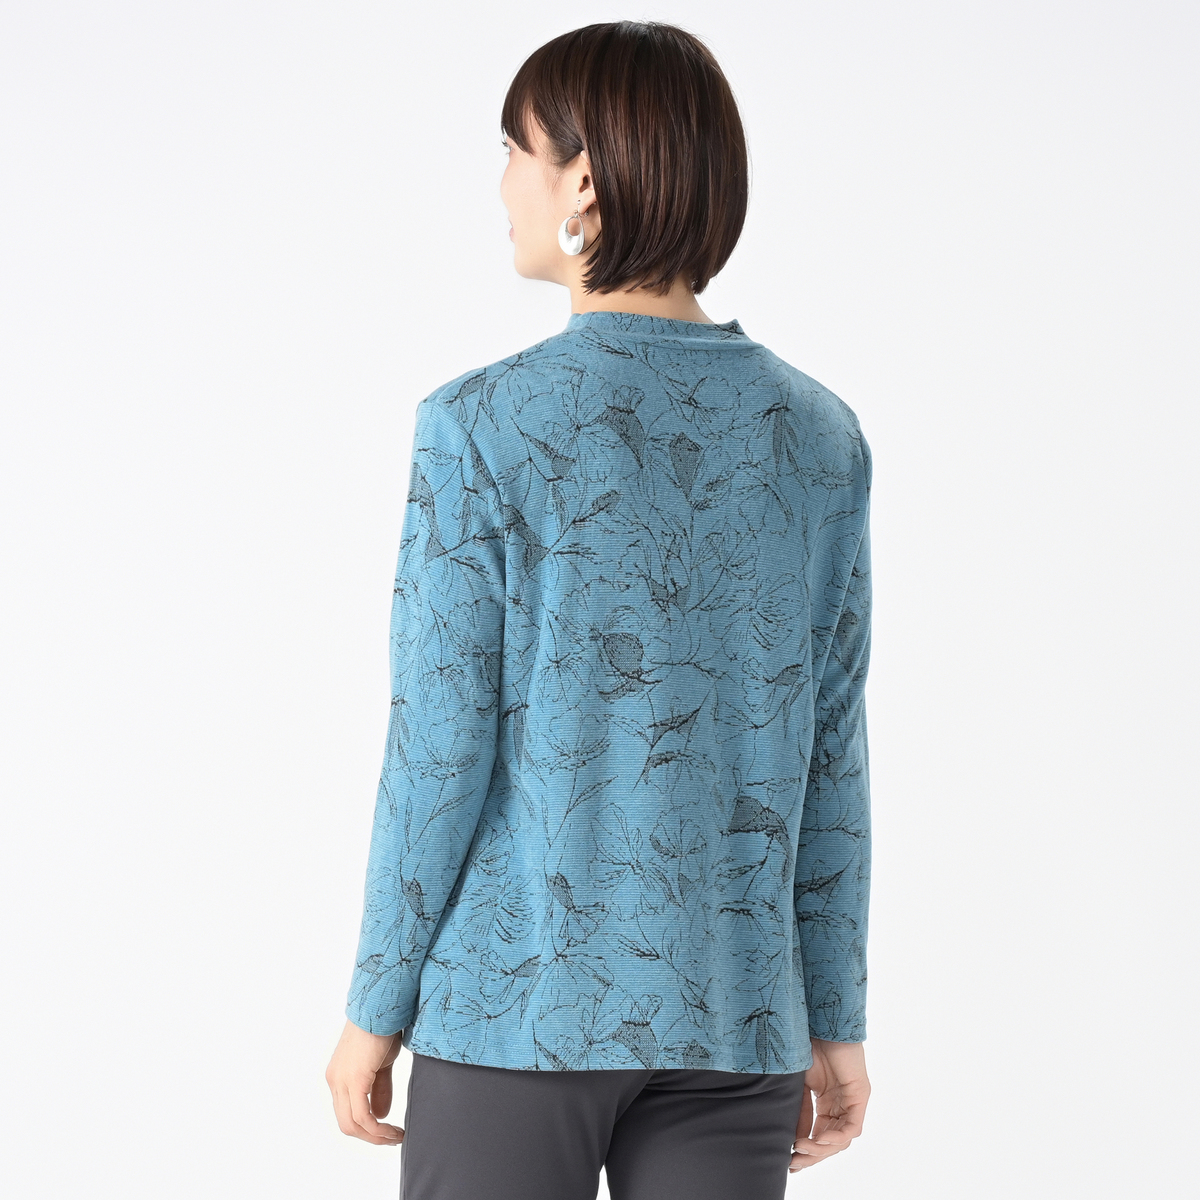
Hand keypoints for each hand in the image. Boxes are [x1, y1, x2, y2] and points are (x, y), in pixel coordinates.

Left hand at [326, 1019, 406, 1145]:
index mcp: (339, 1076)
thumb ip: (379, 1089)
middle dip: (371, 1137)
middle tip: (393, 1139)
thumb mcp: (381, 1064)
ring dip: (376, 1136)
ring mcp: (342, 1081)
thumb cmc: (383, 1028)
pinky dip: (377, 1129)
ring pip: (352, 1124)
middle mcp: (335, 1080)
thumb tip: (381, 1115)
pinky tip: (392, 1130)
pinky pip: (363, 1116)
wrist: (382, 1006)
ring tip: (396, 1137)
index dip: (367, 1127)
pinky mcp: (354, 1079)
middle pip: (347, 1124)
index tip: (388, 1131)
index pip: (347, 1112)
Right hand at [789, 1038, 869, 1172]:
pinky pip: (852, 1127)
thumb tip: (793, 1138)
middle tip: (794, 1163)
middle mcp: (842, 1104)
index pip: (820, 1135)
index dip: (806, 1150)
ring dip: (822, 1149)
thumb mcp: (799, 1085)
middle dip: (813, 1156)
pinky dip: (835, 1138)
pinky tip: (818, 1140)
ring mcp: (852, 1101)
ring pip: (842, 1139)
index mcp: (828, 1102)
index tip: (789, 1160)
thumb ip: (800, 1110)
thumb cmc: (808, 1045)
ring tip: (802, 1149)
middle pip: (831, 1141)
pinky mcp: (860, 1095)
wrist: (819, 1021)